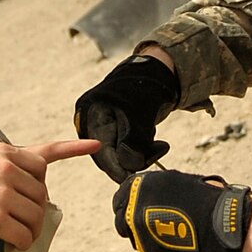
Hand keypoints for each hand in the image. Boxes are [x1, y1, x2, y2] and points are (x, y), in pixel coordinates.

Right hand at [0, 138, 98, 248]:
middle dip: (34, 209)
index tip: (95, 146)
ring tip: (11, 232)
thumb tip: (30, 196)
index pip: (45, 154)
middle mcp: (9, 168)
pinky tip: (10, 244)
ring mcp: (4, 193)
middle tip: (17, 219)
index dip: (73, 151)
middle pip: (42, 194)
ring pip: (36, 217)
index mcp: (5, 153)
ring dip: (29, 229)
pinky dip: (21, 244)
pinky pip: (24, 236)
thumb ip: (5, 170)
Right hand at [74, 51, 179, 180]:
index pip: (100, 152)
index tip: (130, 180)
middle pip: (110, 156)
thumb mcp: (139, 114)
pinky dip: (143, 150)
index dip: (116, 168)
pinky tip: (157, 142)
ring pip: (122, 155)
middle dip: (133, 159)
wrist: (158, 71)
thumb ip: (133, 141)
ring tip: (160, 144)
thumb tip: (128, 166)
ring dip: (142, 154)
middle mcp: (94, 122)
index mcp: (91, 115)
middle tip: (157, 152)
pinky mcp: (119, 131)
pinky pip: (129, 149)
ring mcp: (106, 127)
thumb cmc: (145, 86)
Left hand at [109, 168, 251, 251]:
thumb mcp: (185, 184)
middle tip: (163, 223)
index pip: (121, 199)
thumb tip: (151, 199)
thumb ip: (160, 192)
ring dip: (152, 242)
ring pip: (139, 244)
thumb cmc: (220, 205)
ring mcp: (145, 244)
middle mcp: (137, 217)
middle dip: (140, 223)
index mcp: (142, 190)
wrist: (240, 234)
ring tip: (181, 239)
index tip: (142, 208)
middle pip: (125, 223)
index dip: (133, 203)